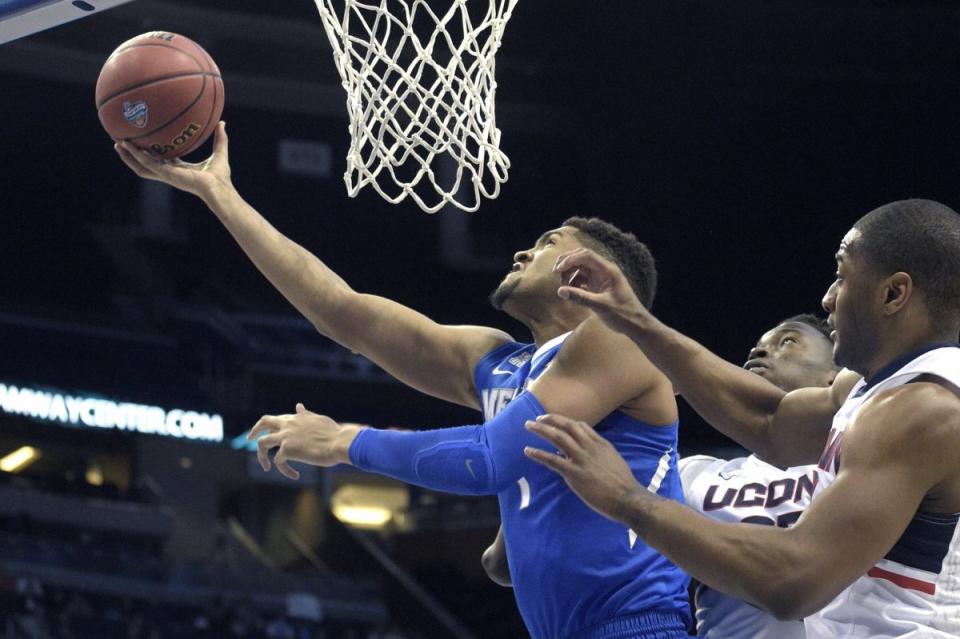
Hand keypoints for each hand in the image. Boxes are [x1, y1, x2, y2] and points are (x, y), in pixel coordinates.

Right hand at [114, 121, 231, 201]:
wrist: (218, 188)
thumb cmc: (220, 176)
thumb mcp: (219, 152)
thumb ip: (219, 138)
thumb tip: (222, 122)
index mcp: (179, 169)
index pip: (161, 160)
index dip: (152, 151)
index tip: (145, 141)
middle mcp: (170, 173)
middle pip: (146, 164)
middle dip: (133, 154)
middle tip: (123, 142)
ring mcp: (165, 175)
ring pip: (140, 166)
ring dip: (128, 156)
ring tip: (117, 143)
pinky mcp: (164, 175)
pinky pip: (145, 163)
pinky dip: (135, 155)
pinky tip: (126, 145)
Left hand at [246, 403, 359, 479]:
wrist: (339, 443)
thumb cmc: (334, 433)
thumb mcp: (318, 420)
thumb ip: (306, 415)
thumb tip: (298, 406)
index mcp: (296, 417)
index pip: (279, 418)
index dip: (273, 425)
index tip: (270, 432)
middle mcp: (288, 424)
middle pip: (264, 422)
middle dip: (255, 430)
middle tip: (249, 438)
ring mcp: (286, 436)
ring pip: (262, 443)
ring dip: (261, 456)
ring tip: (266, 466)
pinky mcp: (287, 450)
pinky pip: (278, 462)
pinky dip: (285, 470)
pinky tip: (294, 475)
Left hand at [523, 413, 648, 524]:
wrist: (627, 497)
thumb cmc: (622, 483)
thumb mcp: (614, 460)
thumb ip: (600, 453)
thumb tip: (587, 453)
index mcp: (600, 443)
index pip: (580, 426)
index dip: (566, 421)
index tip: (555, 420)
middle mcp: (589, 446)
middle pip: (566, 426)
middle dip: (550, 419)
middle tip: (537, 418)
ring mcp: (580, 458)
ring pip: (557, 437)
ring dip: (540, 429)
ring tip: (528, 425)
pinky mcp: (574, 473)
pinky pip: (552, 460)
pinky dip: (538, 453)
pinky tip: (528, 451)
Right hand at [553, 248, 650, 336]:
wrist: (635, 324)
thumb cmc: (622, 314)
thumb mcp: (600, 306)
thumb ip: (580, 297)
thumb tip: (560, 291)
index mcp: (608, 270)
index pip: (586, 255)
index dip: (570, 259)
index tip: (557, 270)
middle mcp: (604, 270)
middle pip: (582, 257)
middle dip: (567, 262)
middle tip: (555, 272)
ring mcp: (601, 277)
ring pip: (580, 268)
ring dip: (569, 274)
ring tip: (563, 287)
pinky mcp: (598, 286)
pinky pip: (582, 278)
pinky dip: (574, 283)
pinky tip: (571, 292)